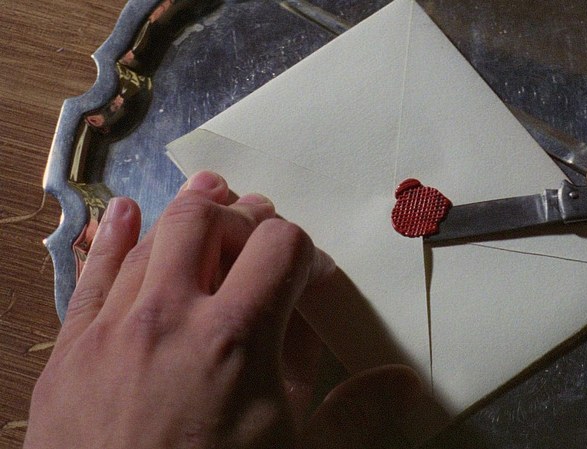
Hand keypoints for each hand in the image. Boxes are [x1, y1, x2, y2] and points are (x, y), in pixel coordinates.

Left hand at [25, 172, 435, 448]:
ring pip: (152, 236)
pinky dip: (113, 237)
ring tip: (211, 201)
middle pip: (210, 219)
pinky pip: (90, 274)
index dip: (305, 251)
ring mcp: (114, 328)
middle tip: (261, 235)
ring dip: (187, 212)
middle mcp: (172, 316)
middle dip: (245, 216)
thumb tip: (404, 383)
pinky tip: (125, 215)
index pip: (281, 245)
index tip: (310, 276)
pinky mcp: (72, 349)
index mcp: (237, 337)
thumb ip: (354, 413)